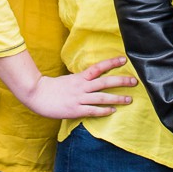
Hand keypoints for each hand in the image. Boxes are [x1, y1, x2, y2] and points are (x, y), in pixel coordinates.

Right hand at [18, 56, 136, 119]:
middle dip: (121, 81)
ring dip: (117, 98)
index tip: (124, 60)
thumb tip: (95, 78)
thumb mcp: (69, 79)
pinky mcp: (75, 110)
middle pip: (105, 82)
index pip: (98, 67)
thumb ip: (82, 79)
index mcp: (80, 77)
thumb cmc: (54, 87)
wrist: (37, 94)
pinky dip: (104, 111)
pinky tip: (113, 111)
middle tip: (134, 81)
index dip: (111, 63)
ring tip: (129, 99)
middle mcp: (81, 86)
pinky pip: (92, 111)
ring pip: (102, 97)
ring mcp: (79, 98)